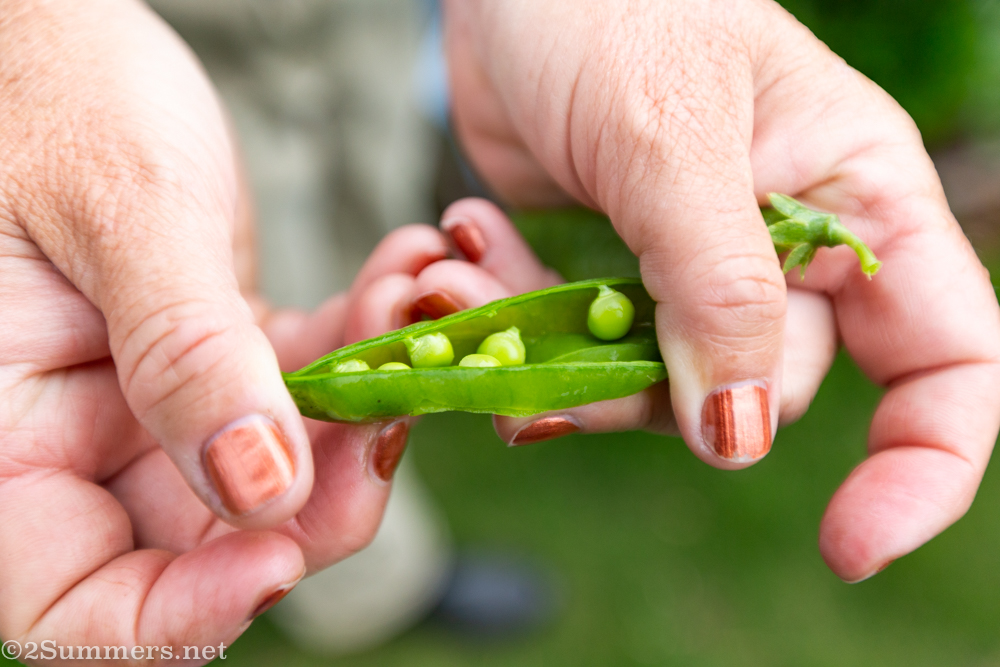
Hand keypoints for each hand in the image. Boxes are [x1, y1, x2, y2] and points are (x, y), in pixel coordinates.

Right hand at [0, 0, 448, 654]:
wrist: (67, 31)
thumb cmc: (54, 89)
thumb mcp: (120, 212)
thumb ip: (184, 357)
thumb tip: (260, 493)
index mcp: (5, 429)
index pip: (70, 595)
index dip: (177, 611)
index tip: (282, 560)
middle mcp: (77, 436)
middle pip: (200, 546)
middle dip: (314, 505)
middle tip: (389, 423)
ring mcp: (153, 402)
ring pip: (275, 473)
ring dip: (356, 416)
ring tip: (410, 320)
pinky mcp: (218, 356)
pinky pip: (303, 388)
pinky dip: (359, 349)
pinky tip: (398, 284)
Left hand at [443, 0, 999, 581]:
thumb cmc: (613, 7)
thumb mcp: (671, 140)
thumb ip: (718, 289)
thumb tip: (740, 436)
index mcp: (860, 201)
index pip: (946, 361)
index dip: (921, 465)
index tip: (850, 546)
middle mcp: (790, 247)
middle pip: (756, 391)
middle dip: (643, 398)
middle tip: (540, 363)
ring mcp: (694, 264)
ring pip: (652, 387)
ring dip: (555, 363)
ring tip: (461, 284)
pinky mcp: (613, 267)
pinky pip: (577, 345)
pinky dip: (514, 326)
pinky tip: (459, 260)